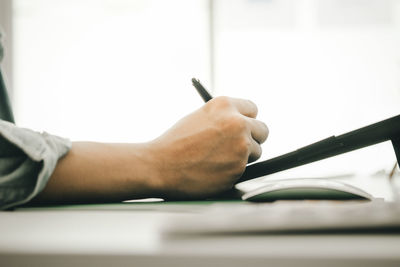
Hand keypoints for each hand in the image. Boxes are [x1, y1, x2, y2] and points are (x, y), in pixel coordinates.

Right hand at [149, 96, 268, 198]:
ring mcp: (240, 145)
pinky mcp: (239, 167)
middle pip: (262, 130)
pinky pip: (245, 169)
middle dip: (252, 138)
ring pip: (256, 152)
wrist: (160, 166)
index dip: (247, 120)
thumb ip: (223, 117)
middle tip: (238, 146)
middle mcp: (237, 122)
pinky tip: (214, 169)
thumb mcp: (199, 117)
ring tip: (218, 159)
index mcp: (224, 105)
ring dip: (243, 157)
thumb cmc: (175, 143)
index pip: (253, 109)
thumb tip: (241, 122)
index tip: (244, 126)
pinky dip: (233, 171)